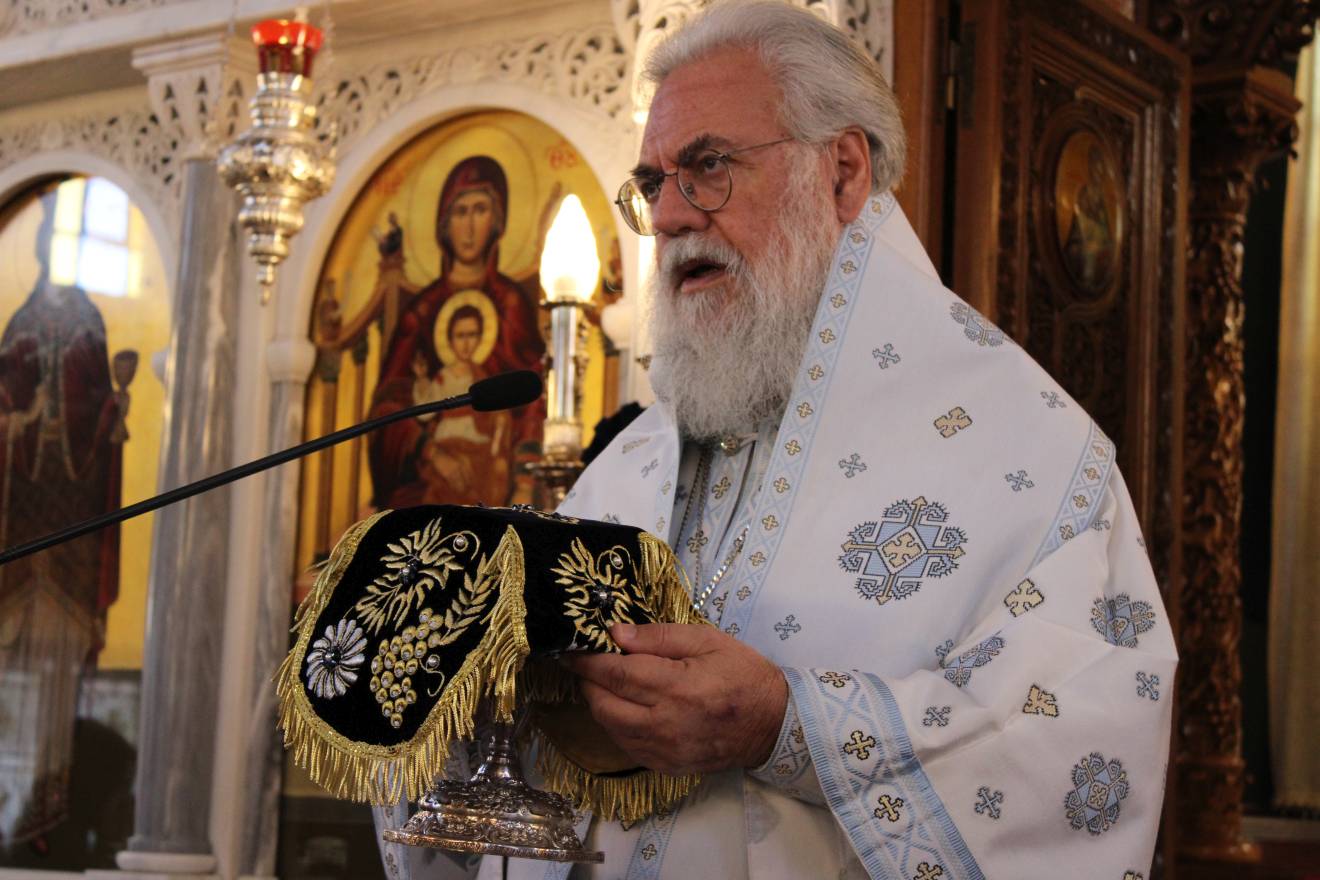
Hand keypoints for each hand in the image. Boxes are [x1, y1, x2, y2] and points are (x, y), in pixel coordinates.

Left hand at [563, 622, 787, 775]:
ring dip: (599, 703)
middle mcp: (665, 724)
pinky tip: (624, 707)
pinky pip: (626, 746)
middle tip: (586, 664)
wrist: (773, 724)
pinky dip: (616, 725)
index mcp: (677, 687)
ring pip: (610, 727)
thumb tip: (615, 634)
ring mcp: (664, 750)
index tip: (570, 650)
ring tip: (604, 683)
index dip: (587, 661)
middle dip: (588, 682)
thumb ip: (658, 636)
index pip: (615, 673)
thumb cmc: (742, 674)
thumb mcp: (706, 640)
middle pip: (603, 704)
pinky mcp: (665, 766)